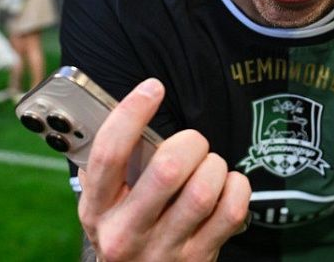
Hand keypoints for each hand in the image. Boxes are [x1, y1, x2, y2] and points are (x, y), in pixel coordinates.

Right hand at [78, 79, 250, 260]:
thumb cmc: (125, 230)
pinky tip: (226, 185)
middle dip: (190, 142)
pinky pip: (231, 210)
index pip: (110, 154)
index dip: (132, 114)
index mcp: (97, 209)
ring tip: (208, 166)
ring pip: (204, 190)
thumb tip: (131, 111)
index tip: (152, 88)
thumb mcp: (103, 204)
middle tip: (192, 143)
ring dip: (213, 166)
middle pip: (168, 169)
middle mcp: (126, 232)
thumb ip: (112, 166)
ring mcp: (164, 249)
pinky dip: (236, 187)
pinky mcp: (198, 257)